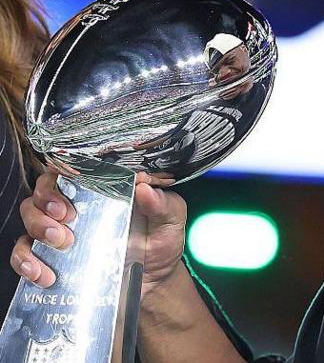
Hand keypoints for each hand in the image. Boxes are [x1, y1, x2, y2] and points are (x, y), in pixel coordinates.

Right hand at [9, 166, 187, 296]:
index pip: (72, 168)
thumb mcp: (170, 222)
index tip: (71, 184)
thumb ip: (163, 204)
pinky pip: (23, 254)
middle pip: (44, 189)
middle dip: (48, 200)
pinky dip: (25, 261)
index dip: (63, 171)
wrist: (154, 284)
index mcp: (104, 190)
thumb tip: (144, 187)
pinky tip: (42, 273)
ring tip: (61, 242)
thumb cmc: (160, 244)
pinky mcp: (51, 259)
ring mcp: (61, 231)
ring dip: (37, 226)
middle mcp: (78, 206)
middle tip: (67, 217)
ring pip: (29, 215)